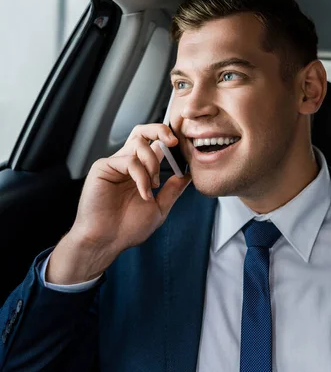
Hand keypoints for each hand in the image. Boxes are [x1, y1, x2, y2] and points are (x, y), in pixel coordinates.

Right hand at [46, 124, 190, 283]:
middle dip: (160, 130)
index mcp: (140, 171)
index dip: (168, 140)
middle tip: (173, 141)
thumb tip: (188, 175)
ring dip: (153, 163)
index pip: (154, 144)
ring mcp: (114, 164)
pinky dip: (141, 176)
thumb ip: (172, 190)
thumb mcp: (159, 207)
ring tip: (153, 186)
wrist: (107, 241)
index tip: (182, 146)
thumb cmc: (127, 229)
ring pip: (138, 143)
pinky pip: (129, 160)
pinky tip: (144, 193)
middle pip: (142, 132)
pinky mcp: (103, 167)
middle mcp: (126, 164)